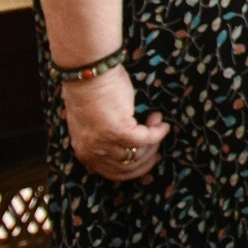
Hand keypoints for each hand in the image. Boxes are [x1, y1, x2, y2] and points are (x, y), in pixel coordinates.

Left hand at [61, 66, 166, 181]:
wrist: (88, 74)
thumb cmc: (92, 91)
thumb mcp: (94, 122)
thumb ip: (104, 137)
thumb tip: (131, 142)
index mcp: (84, 152)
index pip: (112, 173)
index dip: (135, 169)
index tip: (150, 159)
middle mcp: (93, 152)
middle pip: (128, 167)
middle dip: (148, 157)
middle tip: (159, 145)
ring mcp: (105, 143)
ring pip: (138, 154)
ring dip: (154, 142)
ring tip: (158, 124)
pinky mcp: (118, 131)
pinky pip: (145, 139)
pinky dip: (157, 133)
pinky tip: (162, 124)